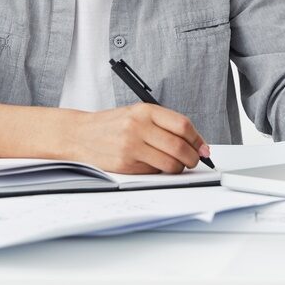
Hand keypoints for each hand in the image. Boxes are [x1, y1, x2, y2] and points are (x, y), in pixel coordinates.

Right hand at [68, 103, 210, 173]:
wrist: (80, 134)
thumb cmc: (112, 125)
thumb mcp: (137, 114)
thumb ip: (164, 125)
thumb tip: (195, 143)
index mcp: (145, 110)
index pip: (182, 125)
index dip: (198, 139)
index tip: (203, 147)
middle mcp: (138, 126)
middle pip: (179, 147)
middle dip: (192, 158)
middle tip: (193, 160)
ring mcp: (131, 146)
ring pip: (170, 164)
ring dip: (178, 168)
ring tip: (174, 164)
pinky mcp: (125, 165)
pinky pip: (154, 173)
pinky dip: (159, 172)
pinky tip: (152, 165)